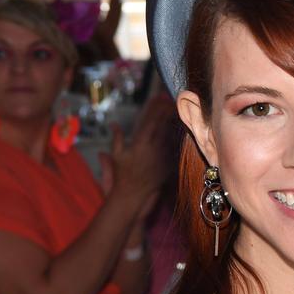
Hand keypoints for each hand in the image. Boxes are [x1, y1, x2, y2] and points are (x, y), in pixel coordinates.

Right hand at [106, 89, 173, 207]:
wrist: (134, 194)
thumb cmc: (122, 175)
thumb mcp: (117, 155)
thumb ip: (117, 138)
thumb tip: (113, 124)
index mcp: (139, 144)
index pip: (149, 122)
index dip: (155, 109)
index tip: (159, 99)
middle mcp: (153, 149)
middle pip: (163, 125)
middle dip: (167, 112)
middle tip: (172, 99)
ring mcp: (162, 156)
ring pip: (170, 134)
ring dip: (173, 121)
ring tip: (178, 109)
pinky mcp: (168, 164)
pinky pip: (174, 147)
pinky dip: (176, 137)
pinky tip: (180, 128)